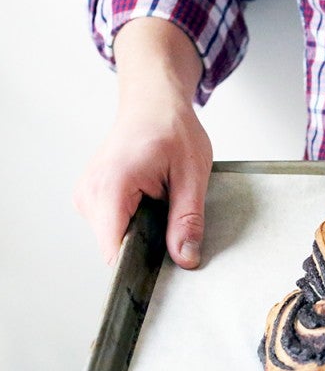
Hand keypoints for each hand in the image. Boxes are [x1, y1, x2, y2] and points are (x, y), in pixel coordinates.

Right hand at [74, 18, 211, 268]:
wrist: (154, 103)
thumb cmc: (172, 129)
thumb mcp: (192, 176)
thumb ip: (187, 220)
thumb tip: (185, 258)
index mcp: (112, 186)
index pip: (114, 248)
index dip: (140, 264)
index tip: (164, 267)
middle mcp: (90, 193)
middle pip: (116, 247)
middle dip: (147, 247)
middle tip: (174, 223)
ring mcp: (87, 196)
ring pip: (115, 239)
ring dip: (143, 233)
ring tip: (163, 205)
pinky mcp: (93, 198)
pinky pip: (114, 226)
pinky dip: (136, 223)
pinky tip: (152, 204)